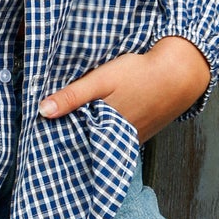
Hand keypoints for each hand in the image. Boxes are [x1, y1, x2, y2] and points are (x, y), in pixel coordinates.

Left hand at [37, 36, 210, 141]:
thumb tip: (43, 111)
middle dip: (70, 142)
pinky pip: (117, 139)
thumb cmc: (139, 74)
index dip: (57, 140)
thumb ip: (73, 96)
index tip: (40, 140)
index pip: (73, 142)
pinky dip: (105, 134)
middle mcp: (117, 139)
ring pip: (102, 142)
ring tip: (68, 131)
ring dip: (88, 137)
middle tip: (49, 139)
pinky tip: (97, 124)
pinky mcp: (140, 134)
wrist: (178, 75)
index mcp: (104, 127)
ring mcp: (130, 139)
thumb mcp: (102, 80)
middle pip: (87, 144)